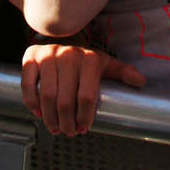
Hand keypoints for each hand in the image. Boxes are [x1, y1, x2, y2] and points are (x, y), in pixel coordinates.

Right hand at [21, 40, 146, 135]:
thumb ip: (122, 72)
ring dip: (50, 118)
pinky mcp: (31, 58)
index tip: (84, 128)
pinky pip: (28, 86)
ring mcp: (48, 56)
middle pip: (65, 100)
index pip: (87, 96)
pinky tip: (39, 114)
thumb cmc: (84, 58)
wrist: (61, 37)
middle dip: (67, 122)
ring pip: (47, 96)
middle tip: (69, 132)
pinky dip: (32, 103)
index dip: (85, 117)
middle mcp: (68, 55)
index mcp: (89, 59)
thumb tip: (141, 81)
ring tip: (56, 128)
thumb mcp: (105, 63)